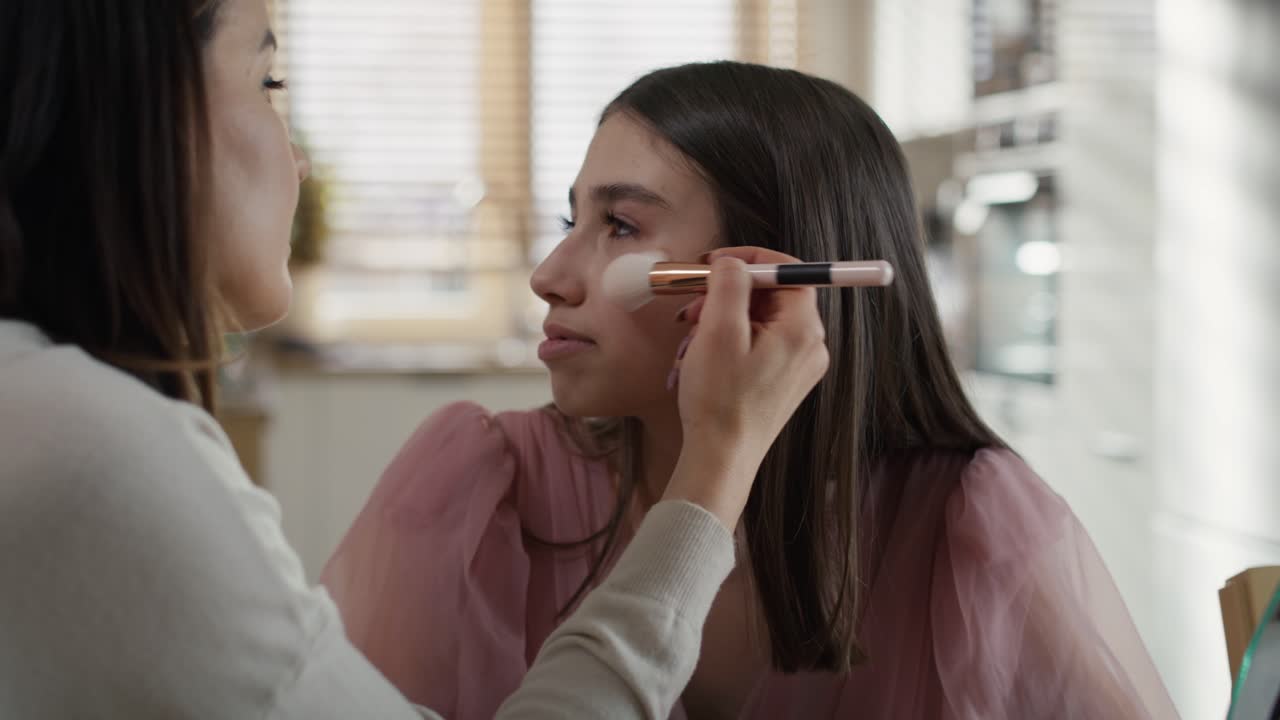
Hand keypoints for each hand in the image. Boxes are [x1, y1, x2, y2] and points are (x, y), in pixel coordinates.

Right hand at [662, 247, 829, 528]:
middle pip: (771, 296)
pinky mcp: (782, 382)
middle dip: (727, 293)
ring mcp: (798, 367)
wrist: (721, 458)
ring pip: (760, 320)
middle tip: (692, 304)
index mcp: (802, 330)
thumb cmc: (720, 400)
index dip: (750, 260)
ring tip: (690, 337)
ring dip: (721, 319)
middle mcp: (810, 347)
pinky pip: (758, 345)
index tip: (715, 263)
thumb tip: (733, 263)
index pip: (789, 271)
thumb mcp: (718, 331)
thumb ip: (729, 284)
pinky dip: (729, 341)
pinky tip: (701, 356)